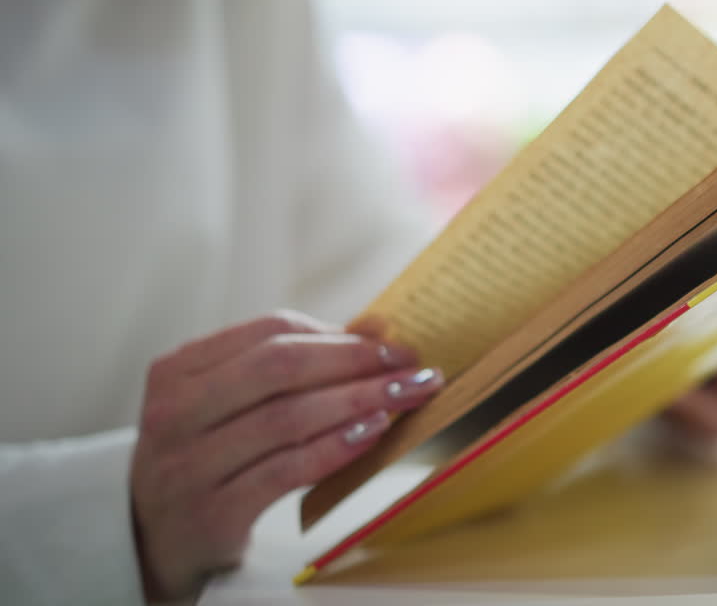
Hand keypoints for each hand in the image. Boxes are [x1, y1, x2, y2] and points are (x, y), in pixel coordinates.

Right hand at [129, 311, 441, 598]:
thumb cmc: (210, 456)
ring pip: (287, 418)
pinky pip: (286, 470)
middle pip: (279, 369)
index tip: (393, 343)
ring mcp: (188, 465)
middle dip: (356, 363)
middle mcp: (173, 413)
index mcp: (178, 370)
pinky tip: (372, 434)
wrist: (157, 540)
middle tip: (410, 368)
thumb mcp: (232, 402)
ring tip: (404, 397)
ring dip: (358, 402)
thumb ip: (296, 361)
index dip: (339, 335)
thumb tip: (375, 326)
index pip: (270, 333)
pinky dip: (336, 448)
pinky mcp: (212, 512)